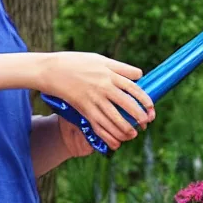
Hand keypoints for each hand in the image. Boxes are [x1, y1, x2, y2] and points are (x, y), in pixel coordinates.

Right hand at [38, 52, 154, 150]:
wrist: (51, 70)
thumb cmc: (78, 62)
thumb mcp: (101, 59)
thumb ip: (121, 68)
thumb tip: (140, 75)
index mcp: (110, 74)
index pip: (134, 89)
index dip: (145, 101)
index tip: (151, 109)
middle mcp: (104, 88)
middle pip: (127, 105)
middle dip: (139, 117)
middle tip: (146, 123)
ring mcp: (93, 100)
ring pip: (114, 119)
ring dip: (126, 129)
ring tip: (133, 134)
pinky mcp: (83, 109)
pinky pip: (98, 126)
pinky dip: (108, 137)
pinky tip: (115, 143)